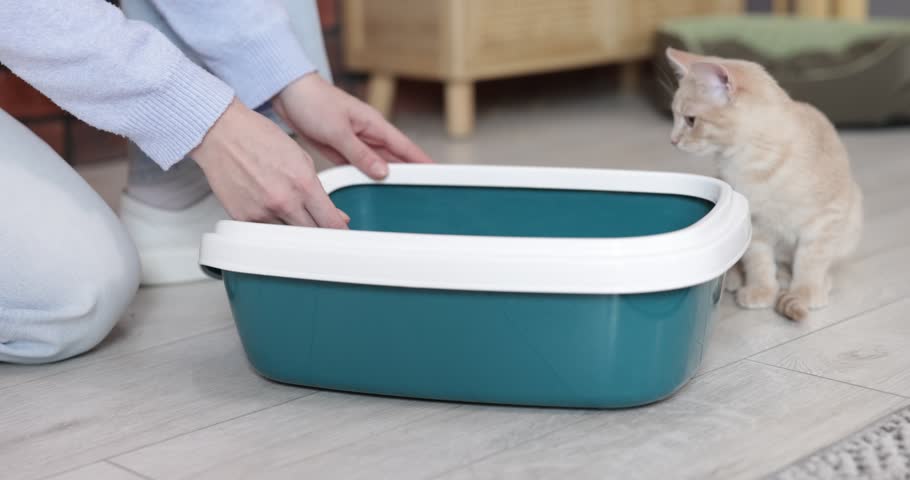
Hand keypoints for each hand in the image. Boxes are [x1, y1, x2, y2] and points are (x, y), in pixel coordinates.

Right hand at [191, 98, 349, 228]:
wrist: (221, 133)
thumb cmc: (259, 138)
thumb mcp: (301, 158)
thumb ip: (320, 191)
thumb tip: (336, 215)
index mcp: (303, 183)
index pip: (330, 222)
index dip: (339, 231)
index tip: (340, 233)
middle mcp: (284, 201)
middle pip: (312, 235)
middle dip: (319, 232)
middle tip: (318, 226)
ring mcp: (262, 212)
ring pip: (288, 237)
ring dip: (294, 230)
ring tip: (289, 211)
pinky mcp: (242, 218)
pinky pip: (264, 233)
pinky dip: (271, 226)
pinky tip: (269, 209)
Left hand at [272, 73, 432, 178]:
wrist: (288, 93)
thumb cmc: (314, 102)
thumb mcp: (338, 131)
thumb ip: (360, 153)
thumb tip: (382, 172)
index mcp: (374, 125)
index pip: (405, 147)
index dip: (422, 160)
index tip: (438, 174)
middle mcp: (368, 134)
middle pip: (395, 158)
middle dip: (409, 173)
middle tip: (423, 192)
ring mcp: (355, 142)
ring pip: (377, 164)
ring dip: (387, 178)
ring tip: (401, 197)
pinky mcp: (341, 148)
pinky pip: (359, 167)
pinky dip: (365, 178)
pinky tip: (372, 190)